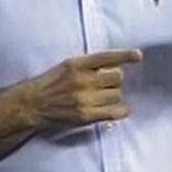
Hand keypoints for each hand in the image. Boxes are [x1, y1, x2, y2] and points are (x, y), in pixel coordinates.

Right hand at [23, 49, 142, 127]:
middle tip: (107, 83)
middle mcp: (82, 80)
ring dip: (114, 95)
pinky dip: (120, 111)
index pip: (107, 57)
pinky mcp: (85, 115)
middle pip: (117, 77)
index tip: (138, 56)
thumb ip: (89, 65)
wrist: (32, 104)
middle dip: (115, 80)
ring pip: (116, 95)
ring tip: (104, 97)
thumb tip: (116, 66)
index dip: (125, 56)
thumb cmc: (51, 83)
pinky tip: (121, 110)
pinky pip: (112, 112)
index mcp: (77, 64)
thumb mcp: (68, 66)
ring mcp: (84, 99)